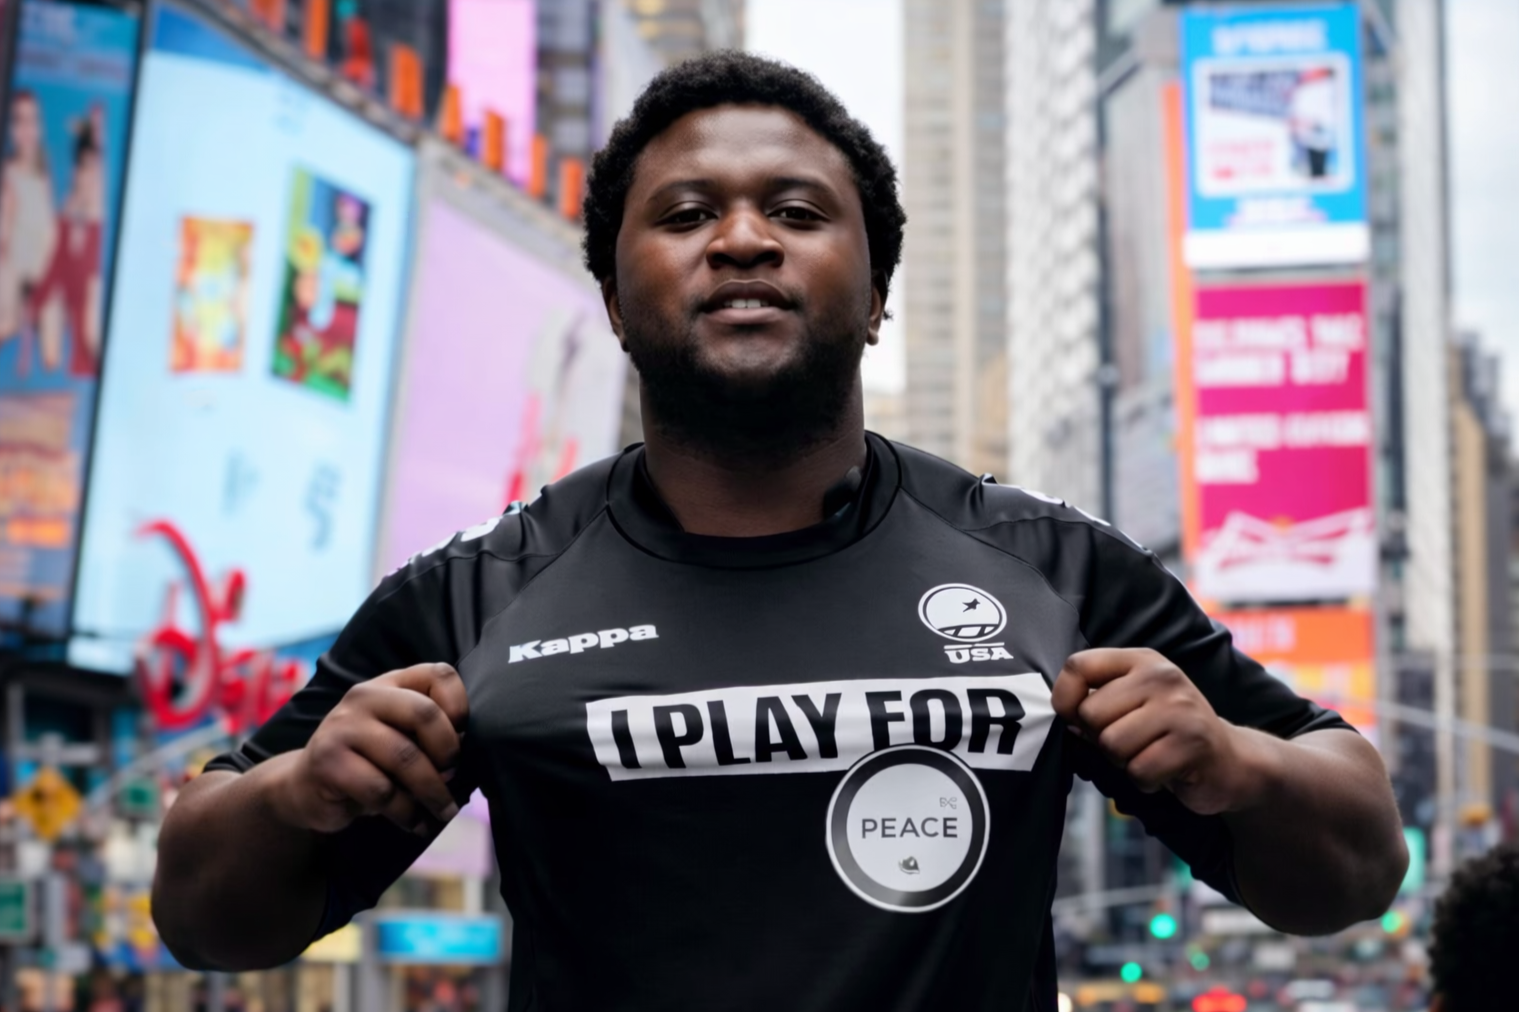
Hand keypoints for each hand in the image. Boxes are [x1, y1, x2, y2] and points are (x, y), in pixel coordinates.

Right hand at [275, 662, 467, 835]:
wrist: (306, 786)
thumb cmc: (369, 761)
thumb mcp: (400, 737)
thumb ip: (430, 733)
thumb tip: (476, 751)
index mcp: (391, 683)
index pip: (440, 674)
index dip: (462, 705)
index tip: (466, 737)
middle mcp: (365, 696)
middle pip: (424, 714)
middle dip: (448, 752)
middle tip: (453, 777)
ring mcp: (343, 726)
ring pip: (405, 758)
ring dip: (433, 792)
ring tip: (444, 811)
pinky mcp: (328, 761)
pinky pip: (382, 790)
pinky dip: (407, 812)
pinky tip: (415, 823)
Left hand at [1051, 648, 1267, 815]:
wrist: (1231, 761)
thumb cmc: (1168, 732)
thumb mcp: (1134, 702)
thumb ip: (1098, 700)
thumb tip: (1065, 716)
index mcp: (1141, 660)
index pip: (1078, 666)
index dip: (1064, 698)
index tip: (1075, 718)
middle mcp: (1161, 676)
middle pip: (1091, 713)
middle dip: (1101, 739)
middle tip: (1131, 742)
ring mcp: (1180, 708)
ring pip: (1112, 744)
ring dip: (1124, 762)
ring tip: (1149, 754)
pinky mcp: (1192, 743)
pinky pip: (1138, 771)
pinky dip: (1145, 781)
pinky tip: (1165, 771)